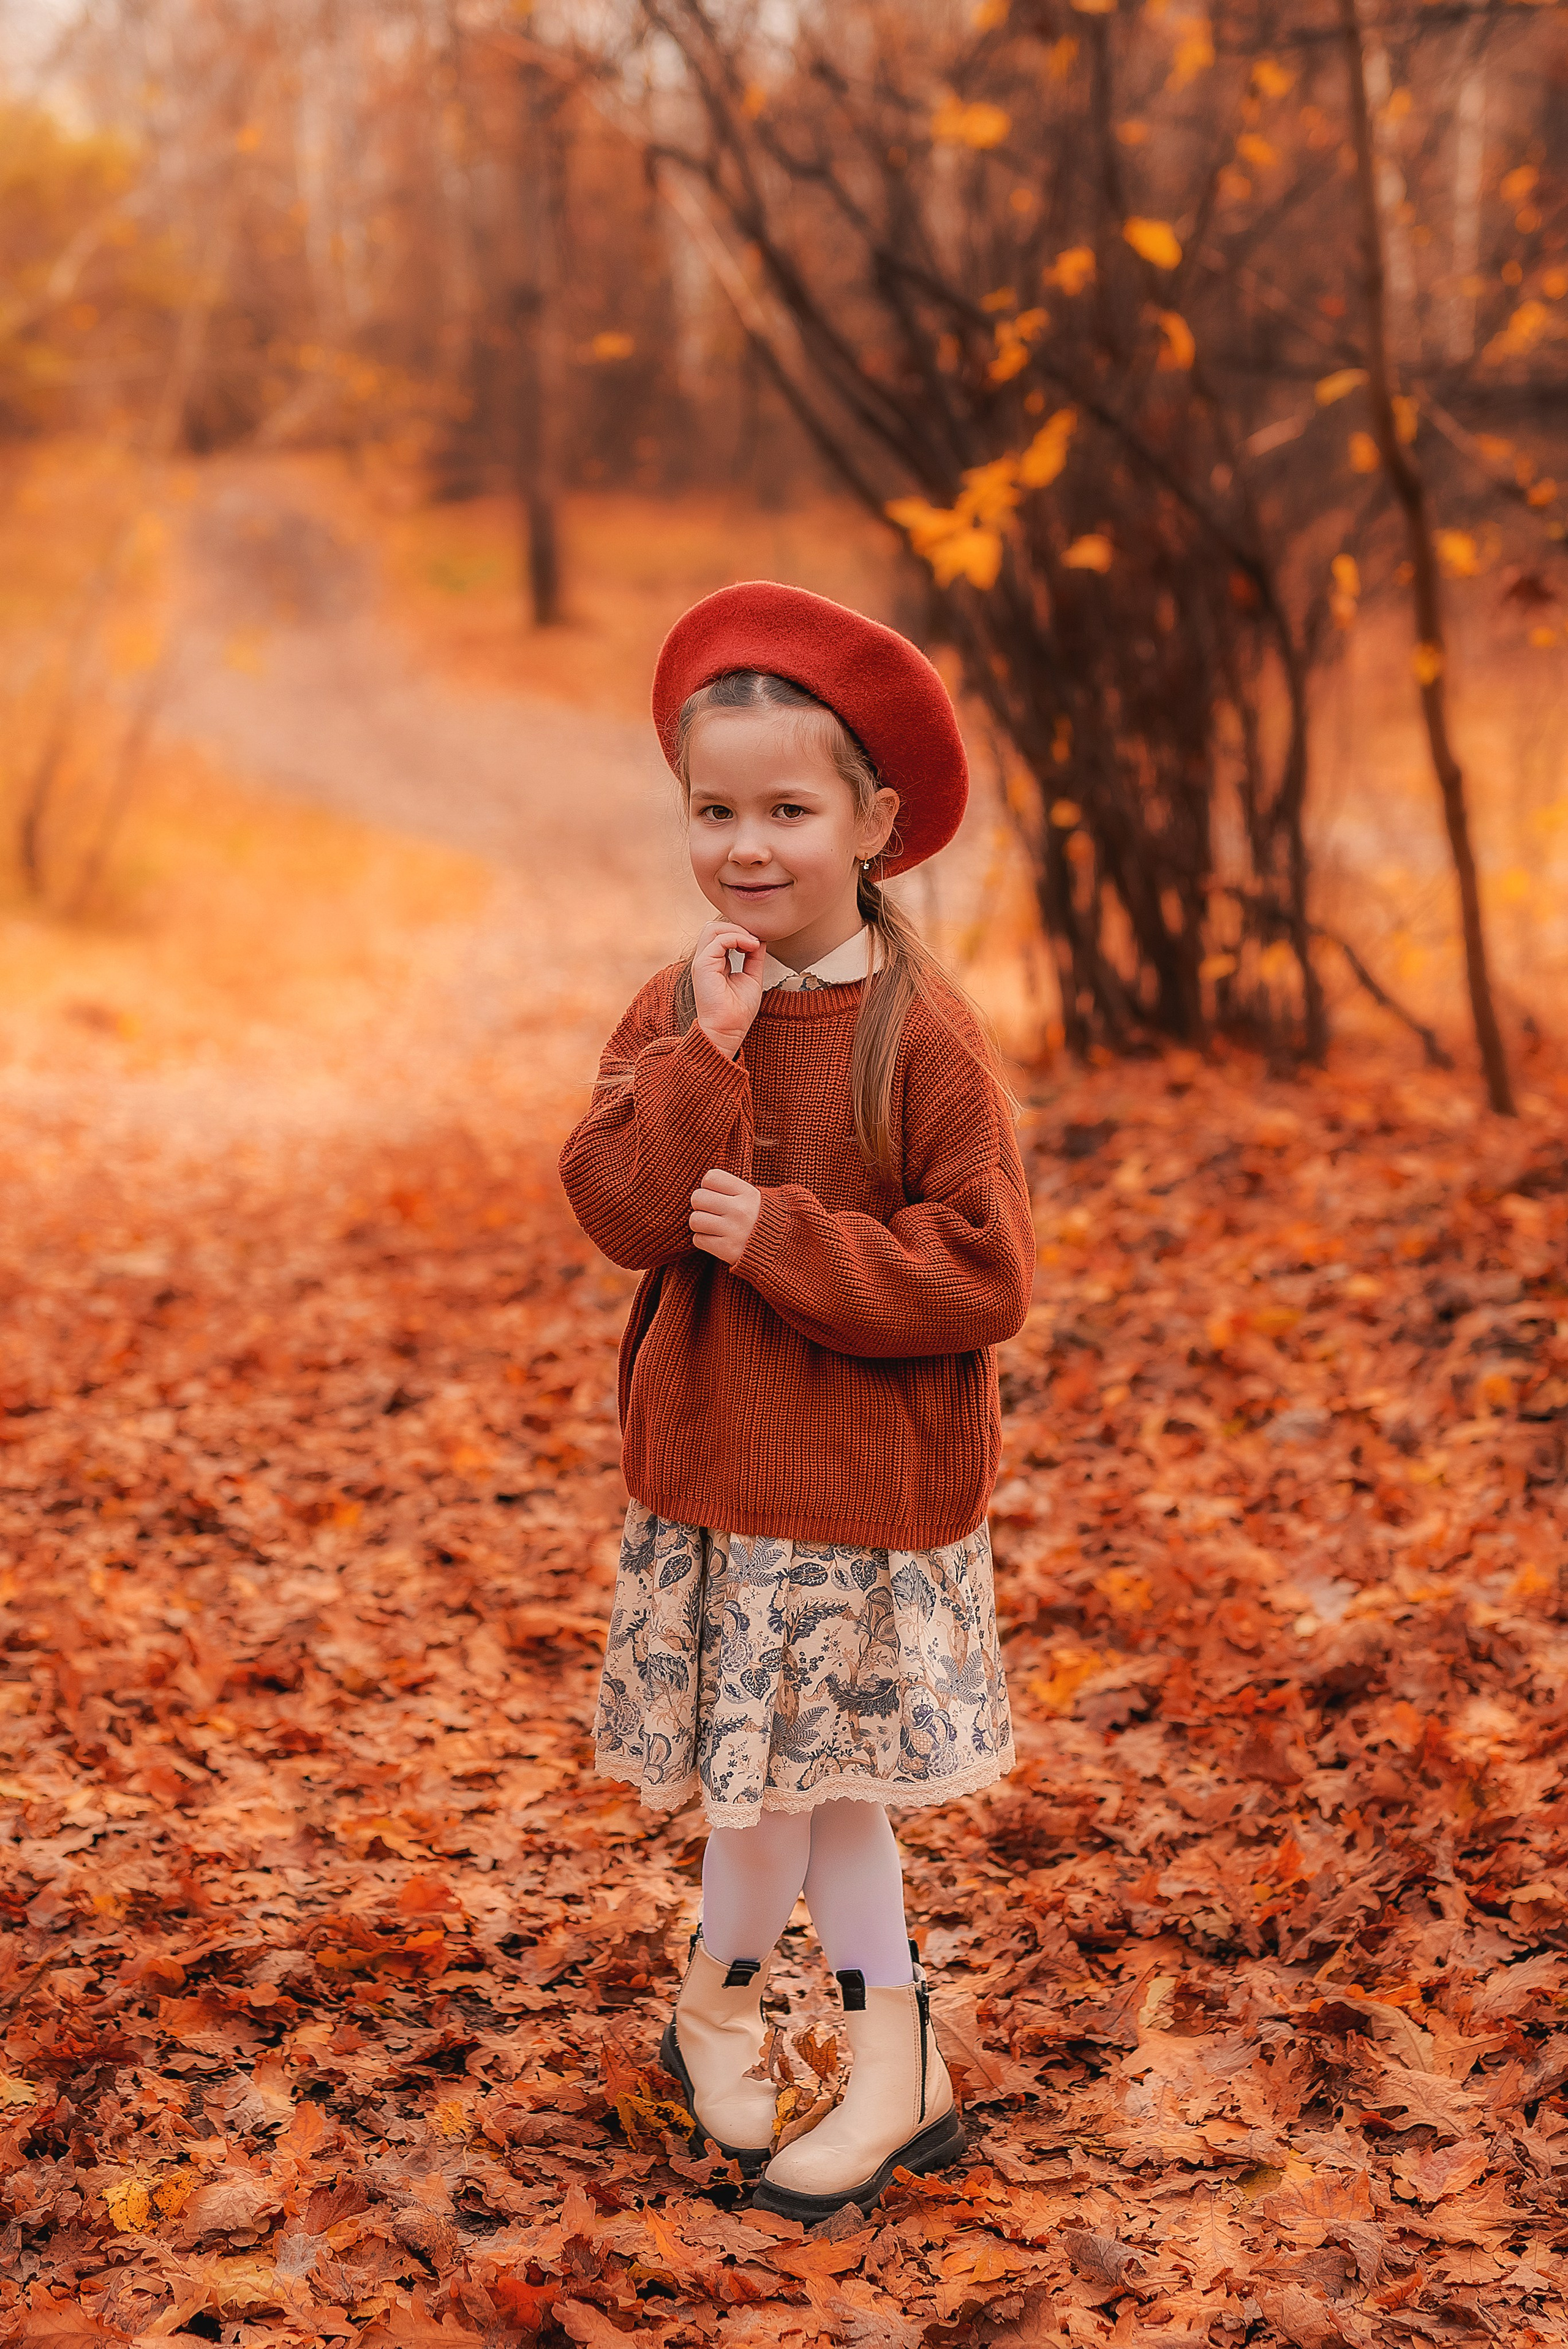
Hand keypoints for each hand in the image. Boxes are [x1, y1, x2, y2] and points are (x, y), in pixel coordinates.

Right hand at [690, 918, 765, 1059]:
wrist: (728, 1030)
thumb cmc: (738, 1011)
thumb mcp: (751, 977)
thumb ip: (753, 958)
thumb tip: (759, 940)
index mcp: (714, 963)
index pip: (721, 935)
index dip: (740, 933)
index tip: (757, 943)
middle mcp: (705, 961)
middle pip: (715, 928)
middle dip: (738, 927)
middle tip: (755, 940)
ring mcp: (702, 962)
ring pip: (713, 929)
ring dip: (737, 930)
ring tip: (752, 943)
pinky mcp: (702, 966)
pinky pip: (718, 940)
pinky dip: (737, 938)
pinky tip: (750, 947)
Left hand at [690, 1168, 761, 1263]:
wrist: (781, 1248)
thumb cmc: (760, 1219)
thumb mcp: (754, 1197)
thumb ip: (730, 1188)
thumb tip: (703, 1185)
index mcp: (747, 1193)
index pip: (711, 1177)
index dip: (709, 1186)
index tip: (717, 1194)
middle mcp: (740, 1210)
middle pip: (698, 1197)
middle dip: (701, 1205)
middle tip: (712, 1212)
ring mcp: (734, 1231)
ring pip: (695, 1220)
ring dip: (700, 1224)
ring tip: (713, 1226)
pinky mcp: (727, 1250)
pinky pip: (698, 1240)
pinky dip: (704, 1240)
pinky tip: (716, 1239)